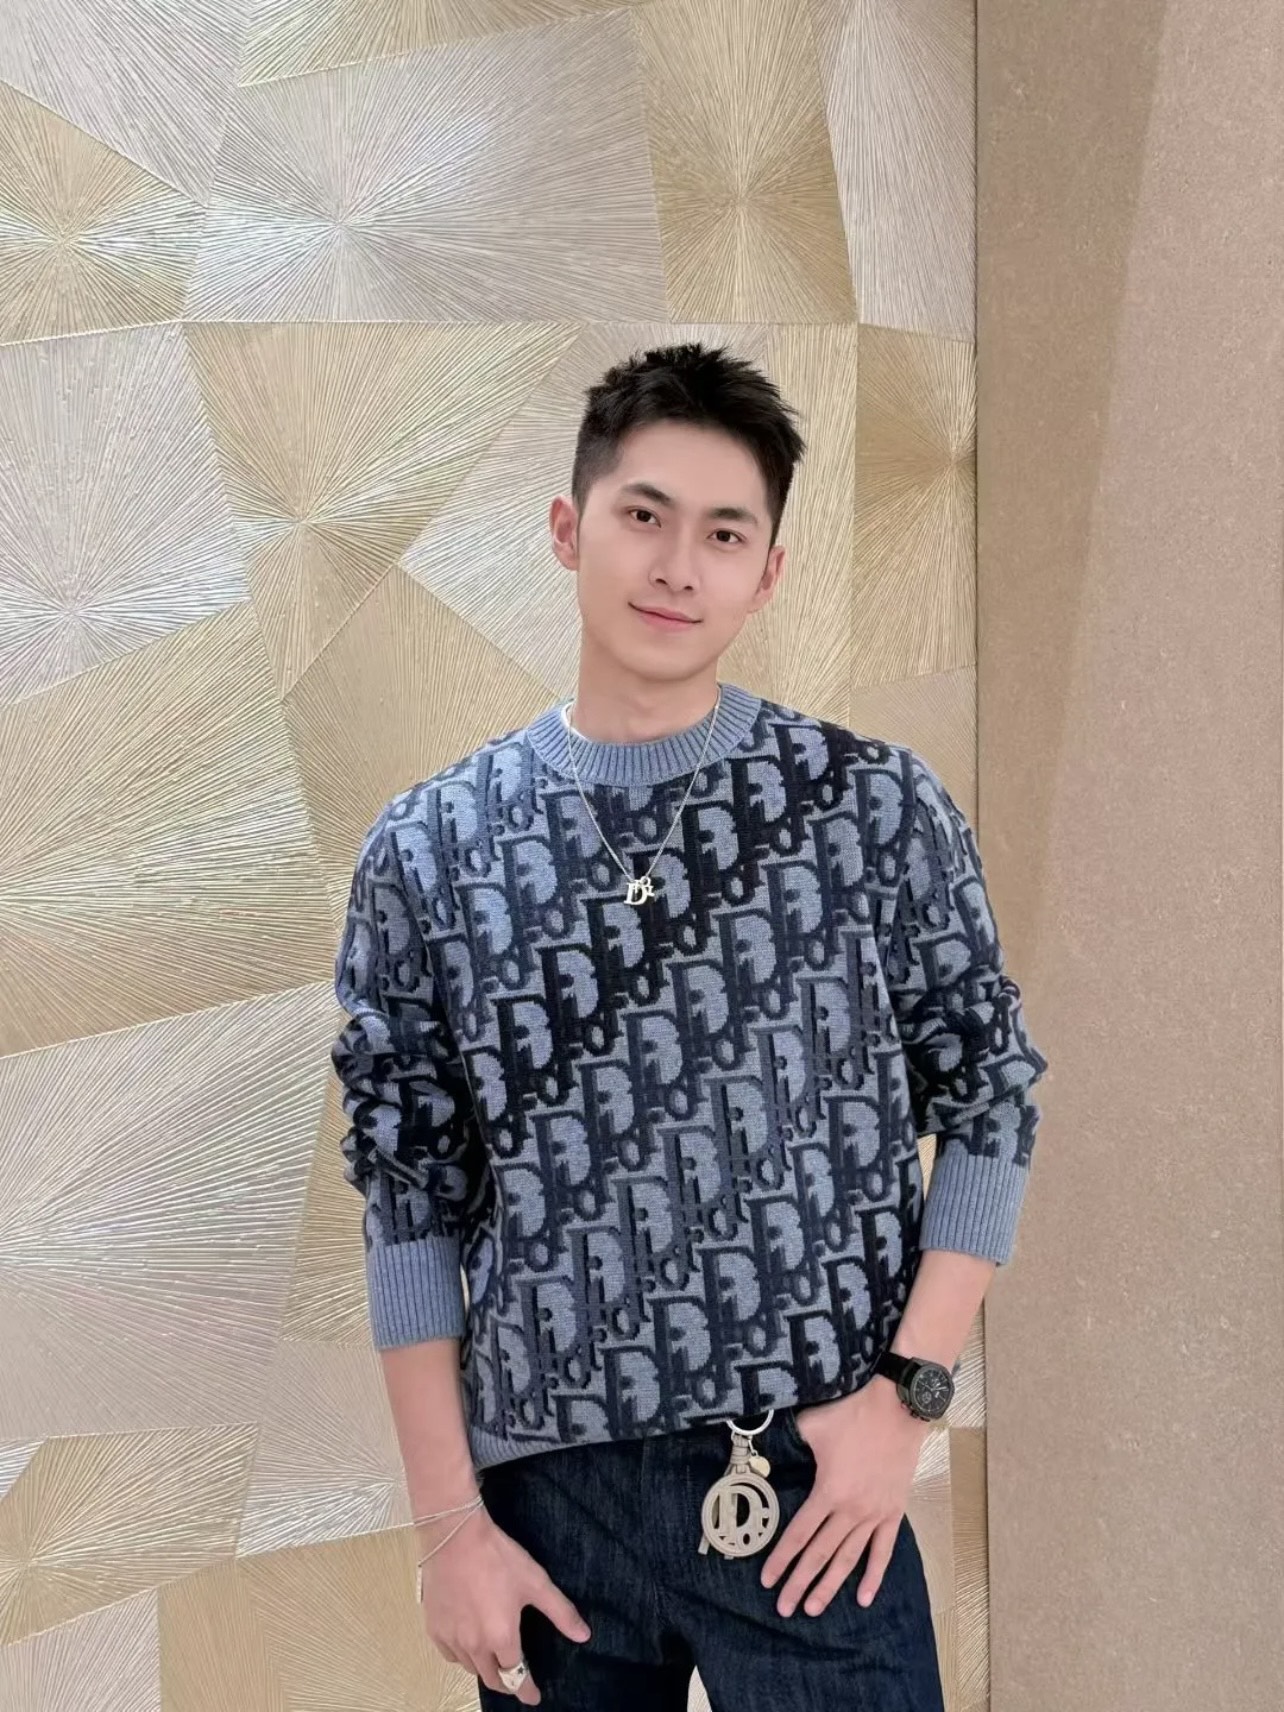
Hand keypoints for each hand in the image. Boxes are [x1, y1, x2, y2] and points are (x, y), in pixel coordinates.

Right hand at [417, 1506, 590, 1703]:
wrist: (455, 1537)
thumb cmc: (499, 1557)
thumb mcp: (535, 1582)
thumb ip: (560, 1612)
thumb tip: (584, 1635)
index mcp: (502, 1637)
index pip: (517, 1676)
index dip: (527, 1690)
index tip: (534, 1697)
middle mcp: (475, 1646)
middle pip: (492, 1678)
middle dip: (507, 1683)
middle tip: (516, 1680)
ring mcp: (452, 1638)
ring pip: (470, 1668)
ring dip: (485, 1669)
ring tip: (495, 1662)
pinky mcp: (434, 1628)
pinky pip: (450, 1655)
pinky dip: (462, 1657)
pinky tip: (468, 1646)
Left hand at [760, 1379, 930, 1617]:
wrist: (898, 1408)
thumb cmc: (853, 1413)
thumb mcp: (811, 1426)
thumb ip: (790, 1443)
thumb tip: (763, 1447)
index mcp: (828, 1491)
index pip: (799, 1534)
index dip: (781, 1559)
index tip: (767, 1580)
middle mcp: (851, 1510)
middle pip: (820, 1554)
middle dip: (800, 1582)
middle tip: (784, 1608)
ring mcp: (874, 1514)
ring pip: (848, 1559)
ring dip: (830, 1586)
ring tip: (813, 1609)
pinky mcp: (893, 1512)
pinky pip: (883, 1551)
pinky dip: (874, 1575)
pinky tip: (863, 1598)